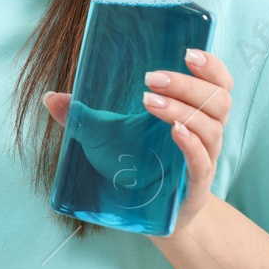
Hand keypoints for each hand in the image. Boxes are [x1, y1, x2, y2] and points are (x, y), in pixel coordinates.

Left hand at [41, 48, 232, 236]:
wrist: (149, 215)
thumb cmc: (135, 166)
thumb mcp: (106, 137)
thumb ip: (82, 117)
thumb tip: (50, 98)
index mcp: (192, 111)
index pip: (219, 83)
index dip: (211, 66)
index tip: (188, 53)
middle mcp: (205, 132)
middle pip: (218, 99)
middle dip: (186, 85)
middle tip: (151, 79)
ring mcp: (203, 158)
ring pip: (211, 127)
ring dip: (182, 109)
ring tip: (149, 102)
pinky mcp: (196, 184)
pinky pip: (202, 161)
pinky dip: (191, 144)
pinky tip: (174, 131)